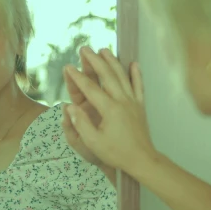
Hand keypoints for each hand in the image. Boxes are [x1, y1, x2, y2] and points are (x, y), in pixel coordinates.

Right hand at [62, 47, 156, 174]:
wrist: (142, 160)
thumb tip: (69, 106)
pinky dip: (136, 74)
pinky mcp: (140, 106)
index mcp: (109, 109)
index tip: (68, 66)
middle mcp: (122, 101)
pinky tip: (134, 63)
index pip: (90, 89)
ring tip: (104, 49)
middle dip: (94, 60)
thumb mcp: (94, 143)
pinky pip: (139, 86)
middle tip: (85, 49)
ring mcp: (133, 102)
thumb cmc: (116, 153)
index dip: (77, 77)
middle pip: (107, 75)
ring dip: (112, 61)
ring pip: (122, 76)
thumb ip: (81, 124)